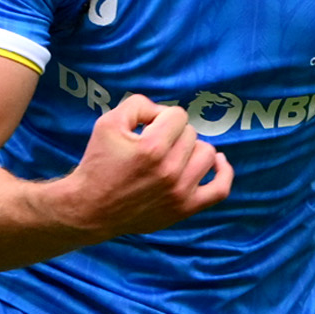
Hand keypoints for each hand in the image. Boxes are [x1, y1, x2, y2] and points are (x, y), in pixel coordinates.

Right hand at [50, 95, 231, 240]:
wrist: (91, 209)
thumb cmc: (99, 164)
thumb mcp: (108, 123)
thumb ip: (138, 105)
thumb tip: (161, 111)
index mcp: (152, 147)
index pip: (177, 115)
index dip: (161, 118)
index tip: (146, 129)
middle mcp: (170, 170)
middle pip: (191, 134)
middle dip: (173, 134)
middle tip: (153, 145)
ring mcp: (181, 191)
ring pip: (207, 154)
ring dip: (192, 149)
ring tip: (174, 154)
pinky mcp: (186, 208)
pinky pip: (220, 189)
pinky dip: (223, 172)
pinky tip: (217, 162)